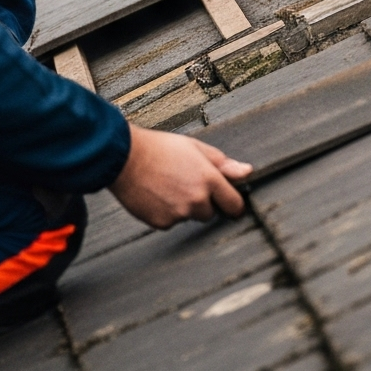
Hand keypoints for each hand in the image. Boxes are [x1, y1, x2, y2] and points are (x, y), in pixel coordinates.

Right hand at [111, 124, 250, 226]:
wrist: (124, 158)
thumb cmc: (159, 148)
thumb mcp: (195, 147)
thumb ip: (223, 163)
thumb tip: (246, 172)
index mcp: (209, 179)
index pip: (234, 205)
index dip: (232, 203)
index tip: (229, 202)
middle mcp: (197, 200)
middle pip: (210, 212)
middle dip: (203, 201)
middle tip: (185, 182)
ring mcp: (179, 214)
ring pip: (189, 216)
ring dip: (184, 207)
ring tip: (168, 185)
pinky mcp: (162, 223)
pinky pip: (171, 222)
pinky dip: (167, 212)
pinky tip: (157, 194)